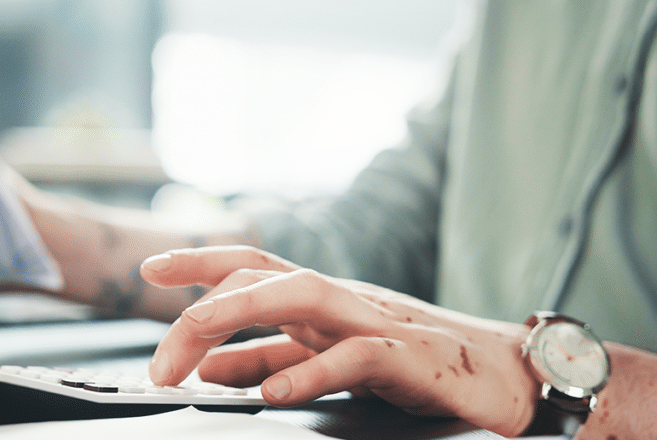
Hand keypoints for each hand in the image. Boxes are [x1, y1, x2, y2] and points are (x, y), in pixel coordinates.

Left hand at [139, 246, 538, 436]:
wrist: (504, 377)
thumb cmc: (414, 362)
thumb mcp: (325, 358)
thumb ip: (270, 359)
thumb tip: (209, 367)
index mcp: (320, 301)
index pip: (253, 267)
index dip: (202, 263)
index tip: (151, 269)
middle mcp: (342, 300)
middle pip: (263, 279)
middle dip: (202, 309)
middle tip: (158, 360)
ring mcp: (376, 320)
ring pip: (302, 295)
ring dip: (241, 314)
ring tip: (195, 340)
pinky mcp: (411, 357)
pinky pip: (356, 356)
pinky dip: (311, 370)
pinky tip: (273, 393)